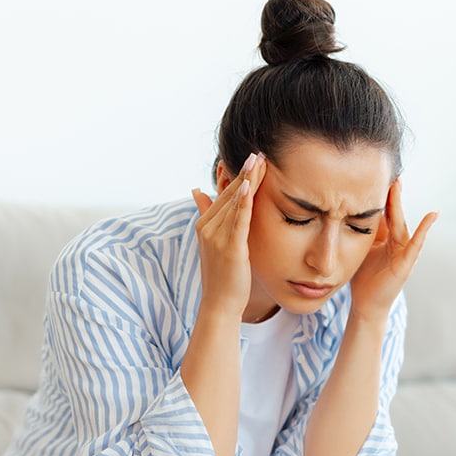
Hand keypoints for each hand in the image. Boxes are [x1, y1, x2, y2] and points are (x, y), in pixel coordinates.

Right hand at [191, 153, 266, 319]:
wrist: (219, 303)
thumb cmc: (221, 275)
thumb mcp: (213, 241)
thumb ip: (207, 214)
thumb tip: (196, 190)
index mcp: (204, 224)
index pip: (224, 195)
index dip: (239, 176)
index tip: (253, 158)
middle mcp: (207, 227)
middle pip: (230, 195)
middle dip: (245, 173)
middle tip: (259, 152)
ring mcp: (217, 237)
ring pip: (235, 203)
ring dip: (248, 181)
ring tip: (259, 161)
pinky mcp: (230, 248)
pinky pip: (238, 220)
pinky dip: (243, 202)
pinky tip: (249, 185)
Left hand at [349, 179, 437, 320]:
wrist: (366, 304)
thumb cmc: (363, 277)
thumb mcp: (360, 248)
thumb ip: (361, 231)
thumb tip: (350, 209)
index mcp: (385, 237)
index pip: (382, 211)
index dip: (378, 194)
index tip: (373, 173)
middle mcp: (397, 241)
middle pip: (392, 213)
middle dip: (390, 192)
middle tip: (387, 170)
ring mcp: (404, 252)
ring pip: (401, 222)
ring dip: (399, 203)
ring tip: (399, 183)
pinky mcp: (407, 263)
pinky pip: (416, 243)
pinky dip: (425, 229)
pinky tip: (432, 215)